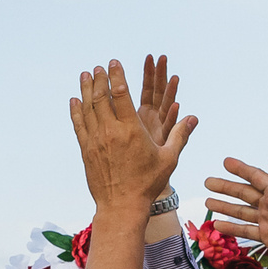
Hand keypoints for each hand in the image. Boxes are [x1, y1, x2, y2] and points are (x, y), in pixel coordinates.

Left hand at [70, 60, 192, 221]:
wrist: (121, 205)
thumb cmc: (148, 183)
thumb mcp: (168, 159)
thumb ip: (180, 135)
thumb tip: (194, 117)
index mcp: (132, 130)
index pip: (122, 94)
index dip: (117, 76)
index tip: (114, 63)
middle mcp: (111, 132)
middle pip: (102, 97)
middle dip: (100, 79)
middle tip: (99, 66)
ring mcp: (96, 140)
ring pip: (88, 108)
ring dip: (86, 90)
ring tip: (85, 75)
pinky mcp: (86, 150)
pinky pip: (79, 125)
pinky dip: (76, 110)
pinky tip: (74, 100)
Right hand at [202, 151, 267, 268]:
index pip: (256, 177)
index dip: (241, 169)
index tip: (226, 162)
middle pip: (244, 193)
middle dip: (226, 188)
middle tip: (208, 182)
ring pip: (242, 211)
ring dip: (225, 206)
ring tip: (208, 202)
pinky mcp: (266, 236)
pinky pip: (245, 229)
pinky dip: (231, 228)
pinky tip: (218, 225)